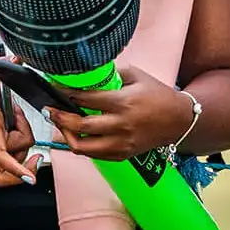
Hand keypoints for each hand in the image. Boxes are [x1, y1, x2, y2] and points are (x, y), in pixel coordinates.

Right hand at [0, 60, 37, 185]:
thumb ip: (5, 64)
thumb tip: (21, 58)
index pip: (0, 156)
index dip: (17, 170)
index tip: (32, 177)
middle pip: (3, 171)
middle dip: (23, 165)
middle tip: (33, 147)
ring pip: (8, 160)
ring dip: (21, 144)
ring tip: (16, 119)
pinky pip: (4, 153)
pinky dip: (14, 141)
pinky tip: (12, 120)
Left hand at [43, 65, 195, 162]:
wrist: (179, 120)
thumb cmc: (158, 95)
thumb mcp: (136, 76)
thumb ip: (112, 75)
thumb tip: (88, 74)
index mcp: (123, 102)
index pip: (86, 99)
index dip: (66, 94)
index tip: (55, 89)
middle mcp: (121, 125)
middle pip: (80, 125)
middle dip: (60, 118)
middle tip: (50, 111)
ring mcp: (121, 143)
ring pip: (84, 147)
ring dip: (68, 136)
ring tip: (62, 126)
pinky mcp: (123, 154)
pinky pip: (95, 155)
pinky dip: (83, 146)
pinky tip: (78, 135)